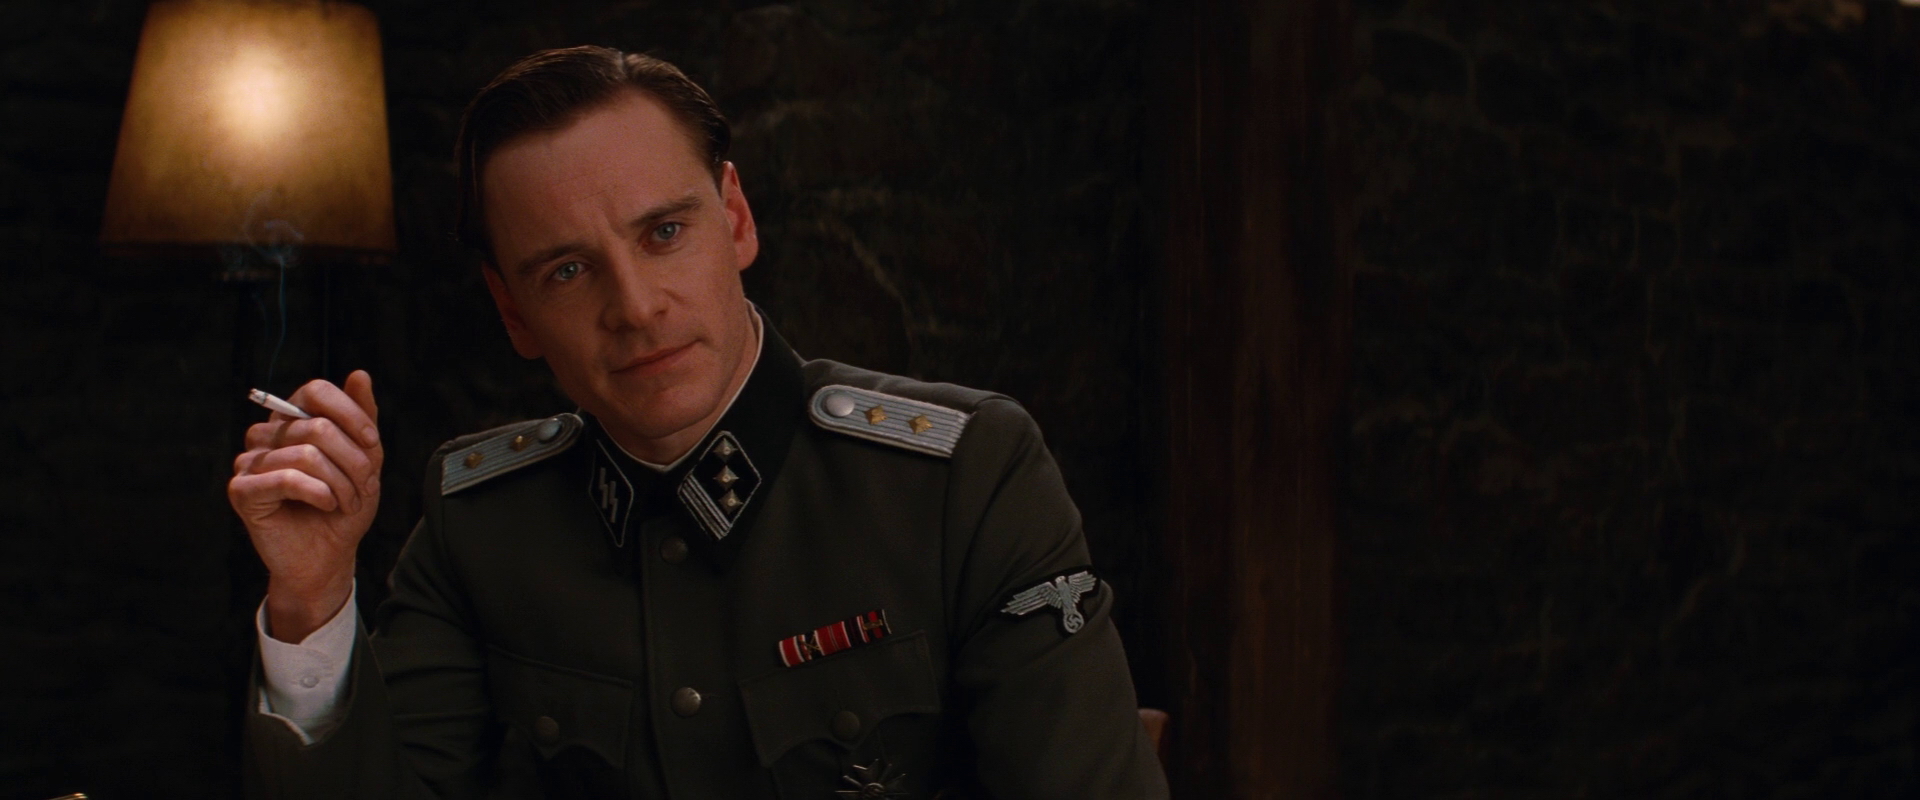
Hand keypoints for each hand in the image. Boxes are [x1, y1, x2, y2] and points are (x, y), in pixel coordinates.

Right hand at [228, 370, 382, 642]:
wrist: (328, 556)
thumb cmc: (343, 507)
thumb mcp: (364, 459)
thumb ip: (362, 418)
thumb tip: (359, 374)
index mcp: (293, 420)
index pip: (315, 390)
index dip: (350, 414)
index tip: (372, 443)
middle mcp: (267, 435)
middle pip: (317, 426)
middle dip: (353, 461)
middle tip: (364, 487)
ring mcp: (250, 462)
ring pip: (307, 454)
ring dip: (341, 484)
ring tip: (346, 503)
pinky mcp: (242, 490)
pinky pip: (286, 478)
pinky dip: (318, 494)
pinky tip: (326, 505)